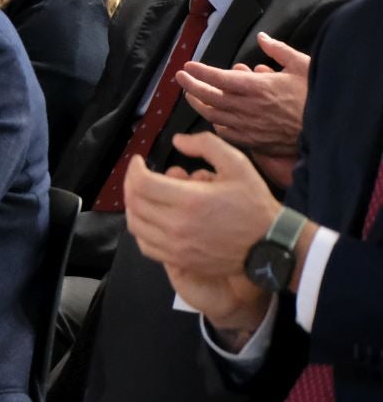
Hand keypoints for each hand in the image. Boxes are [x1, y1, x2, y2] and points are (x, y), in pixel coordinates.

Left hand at [121, 132, 293, 334]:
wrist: (271, 244)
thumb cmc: (253, 203)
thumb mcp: (237, 164)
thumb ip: (206, 145)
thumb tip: (176, 141)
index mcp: (190, 200)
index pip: (142, 184)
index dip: (134, 169)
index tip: (138, 161)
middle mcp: (177, 226)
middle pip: (134, 203)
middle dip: (131, 184)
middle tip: (139, 175)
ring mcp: (176, 247)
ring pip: (136, 225)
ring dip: (133, 206)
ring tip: (143, 195)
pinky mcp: (179, 260)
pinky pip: (145, 245)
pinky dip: (141, 230)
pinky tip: (151, 218)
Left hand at [175, 33, 308, 158]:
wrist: (328, 130)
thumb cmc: (315, 96)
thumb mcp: (302, 65)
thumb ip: (279, 51)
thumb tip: (262, 38)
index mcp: (257, 87)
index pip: (218, 78)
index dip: (200, 72)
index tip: (187, 66)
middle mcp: (247, 107)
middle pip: (208, 97)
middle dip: (191, 86)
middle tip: (181, 78)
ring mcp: (247, 126)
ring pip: (213, 116)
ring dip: (199, 104)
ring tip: (191, 95)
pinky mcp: (252, 141)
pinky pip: (226, 132)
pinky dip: (216, 123)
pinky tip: (214, 117)